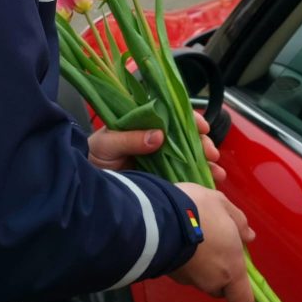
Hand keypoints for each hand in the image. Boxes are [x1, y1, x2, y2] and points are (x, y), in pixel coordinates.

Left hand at [88, 112, 226, 182]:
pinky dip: (199, 180)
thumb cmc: (93, 157)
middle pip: (187, 138)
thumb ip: (130, 138)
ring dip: (206, 163)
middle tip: (211, 153)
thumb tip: (158, 135)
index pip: (173, 115)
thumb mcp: (107, 144)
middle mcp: (156, 140)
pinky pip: (184, 178)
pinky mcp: (163, 181)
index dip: (191, 119)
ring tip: (216, 173)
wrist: (85, 186)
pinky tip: (210, 185)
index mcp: (144, 124)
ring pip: (190, 158)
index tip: (203, 127)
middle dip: (203, 144)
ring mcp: (161, 161)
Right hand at [170, 183, 255, 301]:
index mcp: (231, 270)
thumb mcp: (222, 204)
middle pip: (220, 287)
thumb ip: (239, 222)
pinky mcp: (169, 274)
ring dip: (201, 263)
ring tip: (194, 234)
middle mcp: (210, 282)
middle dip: (221, 272)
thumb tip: (249, 237)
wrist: (157, 218)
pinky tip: (180, 238)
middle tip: (218, 246)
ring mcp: (188, 279)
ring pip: (201, 277)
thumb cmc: (199, 212)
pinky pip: (184, 269)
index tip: (247, 297)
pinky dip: (185, 258)